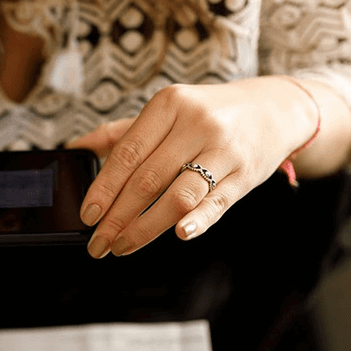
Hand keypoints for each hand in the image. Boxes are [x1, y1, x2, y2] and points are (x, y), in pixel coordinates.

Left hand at [67, 78, 318, 257]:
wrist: (274, 109)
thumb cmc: (208, 113)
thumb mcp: (167, 111)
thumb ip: (121, 133)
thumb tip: (76, 147)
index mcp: (169, 104)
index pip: (128, 153)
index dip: (104, 188)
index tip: (88, 215)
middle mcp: (196, 124)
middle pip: (148, 179)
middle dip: (118, 217)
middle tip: (99, 242)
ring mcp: (224, 149)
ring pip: (179, 195)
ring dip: (146, 227)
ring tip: (123, 245)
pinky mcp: (246, 174)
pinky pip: (217, 202)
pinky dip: (198, 220)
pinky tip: (179, 234)